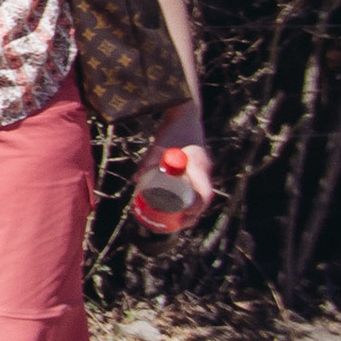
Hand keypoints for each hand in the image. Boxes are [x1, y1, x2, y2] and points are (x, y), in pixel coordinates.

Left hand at [136, 102, 212, 223]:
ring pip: (200, 195)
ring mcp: (202, 170)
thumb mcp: (160, 146)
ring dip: (192, 210)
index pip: (203, 194)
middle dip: (192, 215)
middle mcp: (204, 170)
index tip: (183, 218)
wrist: (184, 114)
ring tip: (177, 223)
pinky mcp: (196, 169)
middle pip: (202, 199)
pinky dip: (190, 200)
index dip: (195, 209)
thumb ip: (149, 161)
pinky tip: (181, 210)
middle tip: (177, 226)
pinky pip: (197, 189)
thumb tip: (136, 180)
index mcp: (199, 166)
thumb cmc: (172, 129)